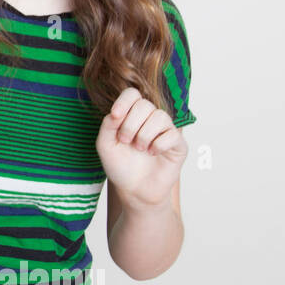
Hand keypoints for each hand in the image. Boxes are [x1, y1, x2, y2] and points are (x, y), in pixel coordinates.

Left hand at [95, 87, 186, 210]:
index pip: (132, 94)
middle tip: (126, 141)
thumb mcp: (105, 145)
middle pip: (145, 105)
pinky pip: (172, 134)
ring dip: (144, 135)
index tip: (115, 116)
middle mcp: (150, 119)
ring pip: (160, 117)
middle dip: (131, 124)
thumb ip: (108, 125)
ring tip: (139, 149)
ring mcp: (166, 130)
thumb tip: (117, 112)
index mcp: (131, 115)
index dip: (124, 101)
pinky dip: (158, 145)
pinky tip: (153, 154)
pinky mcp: (178, 144)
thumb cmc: (120, 166)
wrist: (134, 190)